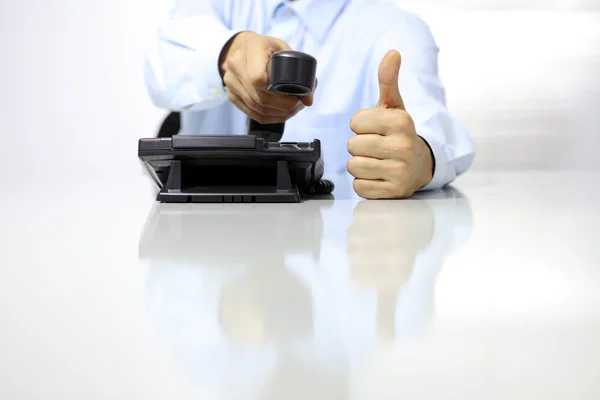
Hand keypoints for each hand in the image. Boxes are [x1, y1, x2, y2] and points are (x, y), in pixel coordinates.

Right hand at [220, 32, 314, 123]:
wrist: (244, 48)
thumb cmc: (267, 48)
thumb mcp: (285, 50)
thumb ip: (301, 72)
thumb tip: (309, 98)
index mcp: (250, 49)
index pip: (259, 78)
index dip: (277, 93)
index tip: (294, 96)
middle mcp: (236, 66)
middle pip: (260, 97)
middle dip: (284, 106)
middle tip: (298, 104)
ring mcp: (231, 83)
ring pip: (257, 108)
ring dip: (279, 114)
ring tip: (293, 108)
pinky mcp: (232, 96)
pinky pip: (253, 114)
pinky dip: (270, 117)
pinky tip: (281, 113)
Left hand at [347, 50, 432, 198]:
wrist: (421, 165)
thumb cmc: (400, 134)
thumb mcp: (395, 107)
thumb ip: (388, 81)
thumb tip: (392, 53)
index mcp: (402, 122)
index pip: (356, 122)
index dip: (360, 126)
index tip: (375, 129)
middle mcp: (403, 146)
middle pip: (352, 145)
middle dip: (359, 146)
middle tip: (376, 147)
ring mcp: (400, 171)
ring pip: (354, 166)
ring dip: (360, 165)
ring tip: (377, 161)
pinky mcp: (394, 192)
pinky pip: (359, 187)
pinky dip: (364, 183)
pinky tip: (379, 176)